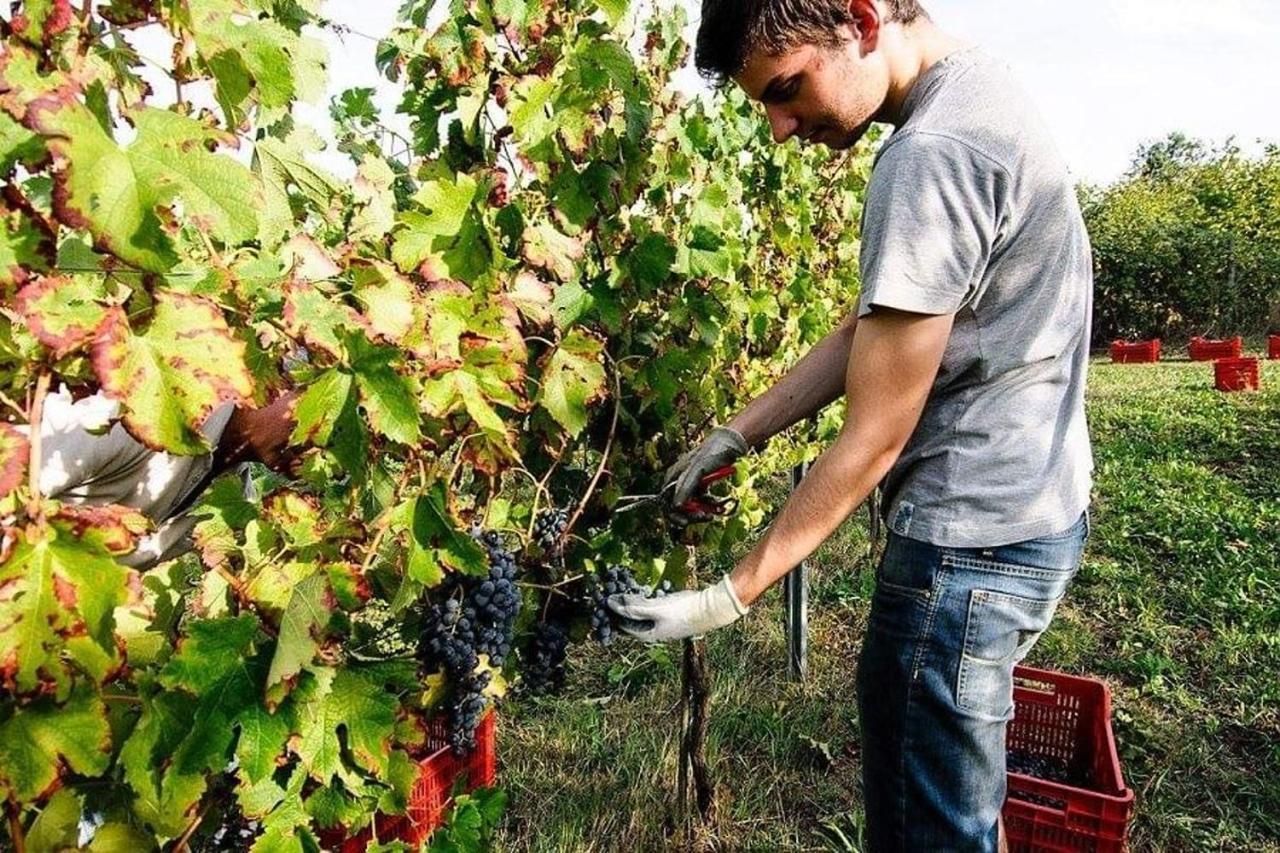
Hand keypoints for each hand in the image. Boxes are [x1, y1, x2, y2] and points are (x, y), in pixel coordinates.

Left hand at [606, 575, 747, 642]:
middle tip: (607, 594)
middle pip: (629, 621)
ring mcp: (661, 622)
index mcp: (647, 634)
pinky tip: (640, 590)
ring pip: (639, 614)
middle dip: (618, 609)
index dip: (610, 615)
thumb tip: (611, 602)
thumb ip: (632, 606)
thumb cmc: (681, 611)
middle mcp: (652, 631)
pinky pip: (650, 608)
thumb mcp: (654, 608)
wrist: (708, 608)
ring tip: (620, 590)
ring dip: (630, 603)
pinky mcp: (668, 613)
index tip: (600, 601)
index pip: (621, 626)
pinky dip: (642, 600)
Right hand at [663, 426, 747, 524]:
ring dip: (703, 512)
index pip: (666, 503)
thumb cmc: (711, 453)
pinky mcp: (702, 488)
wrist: (729, 445)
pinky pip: (702, 504)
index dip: (675, 515)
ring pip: (692, 508)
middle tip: (706, 517)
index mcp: (673, 477)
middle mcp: (679, 483)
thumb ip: (685, 486)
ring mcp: (691, 486)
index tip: (686, 522)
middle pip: (679, 508)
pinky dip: (710, 507)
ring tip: (715, 511)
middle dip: (691, 515)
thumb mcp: (697, 469)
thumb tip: (676, 505)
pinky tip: (718, 506)